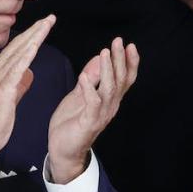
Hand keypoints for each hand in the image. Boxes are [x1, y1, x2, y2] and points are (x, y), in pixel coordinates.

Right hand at [0, 16, 54, 165]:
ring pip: (19, 52)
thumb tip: (28, 74)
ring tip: (47, 24)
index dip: (30, 36)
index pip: (15, 50)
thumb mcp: (8, 98)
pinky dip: (27, 53)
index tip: (43, 26)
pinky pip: (17, 67)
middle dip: (35, 30)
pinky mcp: (2, 89)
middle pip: (18, 45)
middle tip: (49, 18)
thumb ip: (18, 84)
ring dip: (34, 36)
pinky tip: (37, 43)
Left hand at [46, 37, 138, 181]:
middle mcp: (110, 106)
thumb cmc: (72, 123)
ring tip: (104, 53)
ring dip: (107, 70)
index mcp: (109, 99)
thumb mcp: (80, 94)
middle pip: (120, 80)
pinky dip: (89, 89)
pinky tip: (84, 76)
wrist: (63, 150)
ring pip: (110, 89)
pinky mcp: (89, 122)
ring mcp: (101, 114)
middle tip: (118, 42)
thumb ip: (91, 78)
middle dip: (120, 60)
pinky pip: (92, 104)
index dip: (129, 62)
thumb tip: (100, 57)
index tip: (129, 45)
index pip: (125, 78)